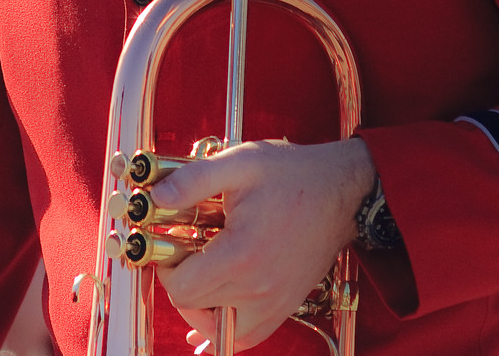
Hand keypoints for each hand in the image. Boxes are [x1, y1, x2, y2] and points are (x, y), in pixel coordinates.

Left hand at [149, 137, 373, 351]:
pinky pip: (248, 336)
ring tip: (202, 275)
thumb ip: (193, 180)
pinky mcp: (286, 306)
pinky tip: (215, 312)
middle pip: (194, 309)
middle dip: (181, 280)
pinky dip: (227, 328)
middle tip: (187, 251)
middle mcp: (258, 289)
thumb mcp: (239, 163)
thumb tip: (155, 197)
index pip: (181, 289)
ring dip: (200, 308)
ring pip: (219, 330)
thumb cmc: (292, 175)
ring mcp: (275, 303)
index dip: (166, 266)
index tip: (173, 244)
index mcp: (241, 255)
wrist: (342, 190)